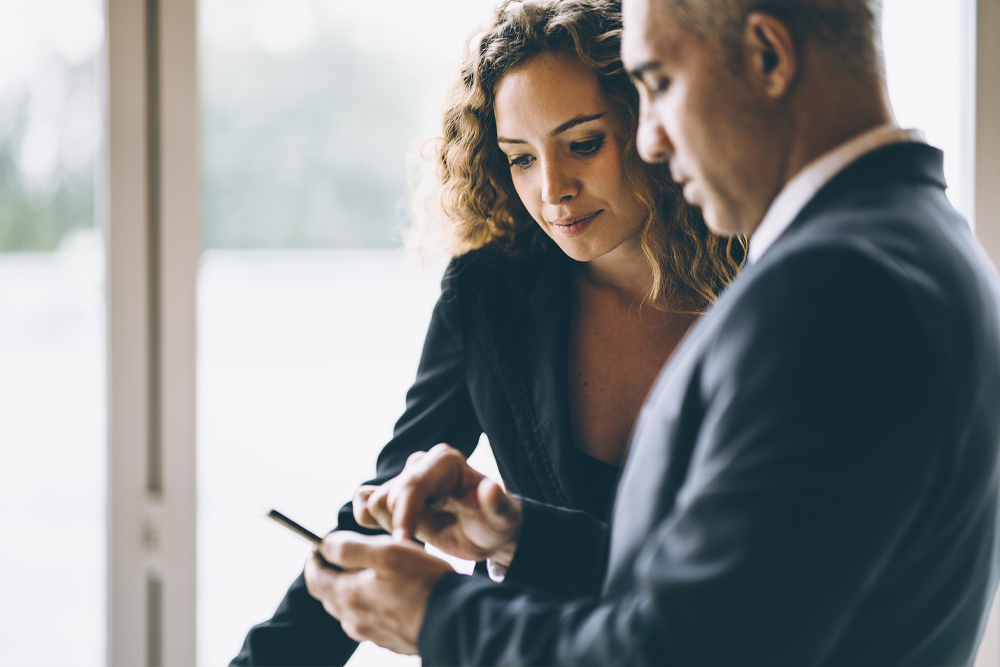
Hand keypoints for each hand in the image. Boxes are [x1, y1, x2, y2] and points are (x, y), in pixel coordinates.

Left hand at [303, 531, 453, 654]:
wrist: (455, 621)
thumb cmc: (423, 582)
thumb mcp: (387, 552)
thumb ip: (349, 547)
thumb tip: (325, 545)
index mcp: (348, 596)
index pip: (314, 578)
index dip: (313, 560)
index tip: (317, 548)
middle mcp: (354, 619)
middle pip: (329, 595)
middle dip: (331, 573)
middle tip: (343, 556)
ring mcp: (371, 633)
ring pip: (349, 608)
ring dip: (350, 589)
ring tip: (370, 571)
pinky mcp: (388, 639)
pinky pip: (368, 619)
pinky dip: (369, 603)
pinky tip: (388, 593)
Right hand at [355, 443, 522, 565]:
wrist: (487, 533)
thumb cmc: (496, 524)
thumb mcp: (504, 518)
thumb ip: (499, 504)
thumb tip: (491, 488)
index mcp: (445, 460)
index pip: (412, 485)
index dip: (404, 515)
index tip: (405, 541)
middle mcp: (420, 463)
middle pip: (389, 497)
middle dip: (410, 525)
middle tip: (443, 530)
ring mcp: (404, 478)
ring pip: (373, 505)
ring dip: (397, 526)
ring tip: (431, 530)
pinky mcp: (392, 495)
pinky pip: (364, 504)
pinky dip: (372, 523)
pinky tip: (403, 533)